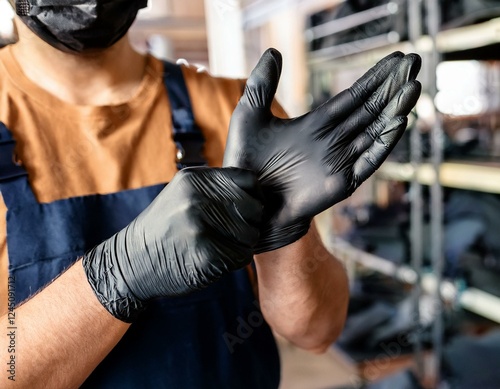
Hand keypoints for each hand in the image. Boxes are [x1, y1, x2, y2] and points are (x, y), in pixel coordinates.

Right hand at [82, 167, 262, 321]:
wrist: (131, 262)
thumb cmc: (165, 228)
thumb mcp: (183, 194)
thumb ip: (215, 188)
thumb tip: (258, 192)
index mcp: (195, 179)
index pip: (248, 180)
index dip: (254, 197)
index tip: (246, 209)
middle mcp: (197, 198)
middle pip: (254, 207)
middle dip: (249, 223)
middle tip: (231, 233)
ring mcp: (200, 226)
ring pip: (251, 234)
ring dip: (242, 244)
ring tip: (220, 246)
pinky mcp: (205, 254)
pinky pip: (241, 256)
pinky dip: (233, 261)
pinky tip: (214, 260)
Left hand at [223, 49, 420, 252]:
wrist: (244, 199)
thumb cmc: (244, 161)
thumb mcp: (250, 115)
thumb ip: (263, 84)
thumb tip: (273, 51)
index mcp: (316, 125)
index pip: (352, 97)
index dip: (374, 79)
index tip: (397, 60)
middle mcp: (332, 141)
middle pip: (369, 110)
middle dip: (392, 87)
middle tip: (415, 63)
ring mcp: (339, 162)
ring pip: (374, 131)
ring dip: (395, 110)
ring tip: (414, 87)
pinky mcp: (341, 183)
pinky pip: (368, 161)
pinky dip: (384, 143)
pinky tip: (399, 122)